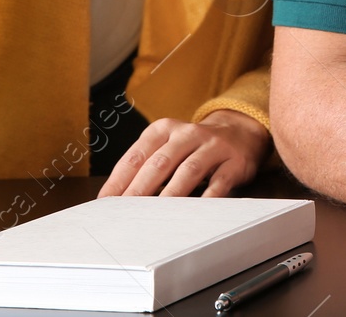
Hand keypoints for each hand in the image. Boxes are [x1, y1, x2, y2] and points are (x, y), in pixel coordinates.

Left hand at [97, 110, 270, 197]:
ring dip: (170, 195)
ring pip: (188, 171)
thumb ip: (146, 165)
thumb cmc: (193, 146)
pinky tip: (195, 213)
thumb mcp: (168, 145)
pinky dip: (207, 199)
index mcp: (164, 129)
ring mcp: (212, 146)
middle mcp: (188, 134)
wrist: (239, 131)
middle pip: (160, 163)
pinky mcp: (233, 162)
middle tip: (125, 213)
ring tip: (156, 216)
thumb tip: (116, 198)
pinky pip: (219, 182)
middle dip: (140, 190)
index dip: (119, 179)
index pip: (137, 155)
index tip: (106, 202)